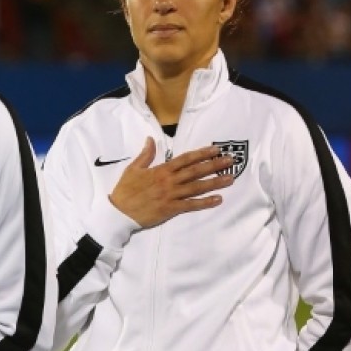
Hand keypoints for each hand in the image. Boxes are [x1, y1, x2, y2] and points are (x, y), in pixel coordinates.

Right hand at [110, 137, 234, 227]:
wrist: (119, 211)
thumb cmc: (125, 189)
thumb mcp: (133, 168)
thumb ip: (145, 154)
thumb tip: (151, 139)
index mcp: (161, 170)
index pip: (185, 159)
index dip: (201, 154)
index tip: (215, 150)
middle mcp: (169, 181)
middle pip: (195, 171)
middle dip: (214, 165)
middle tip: (231, 161)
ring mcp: (171, 195)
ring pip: (197, 187)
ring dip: (214, 182)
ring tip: (230, 178)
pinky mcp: (171, 209)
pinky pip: (191, 205)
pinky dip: (205, 202)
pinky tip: (218, 199)